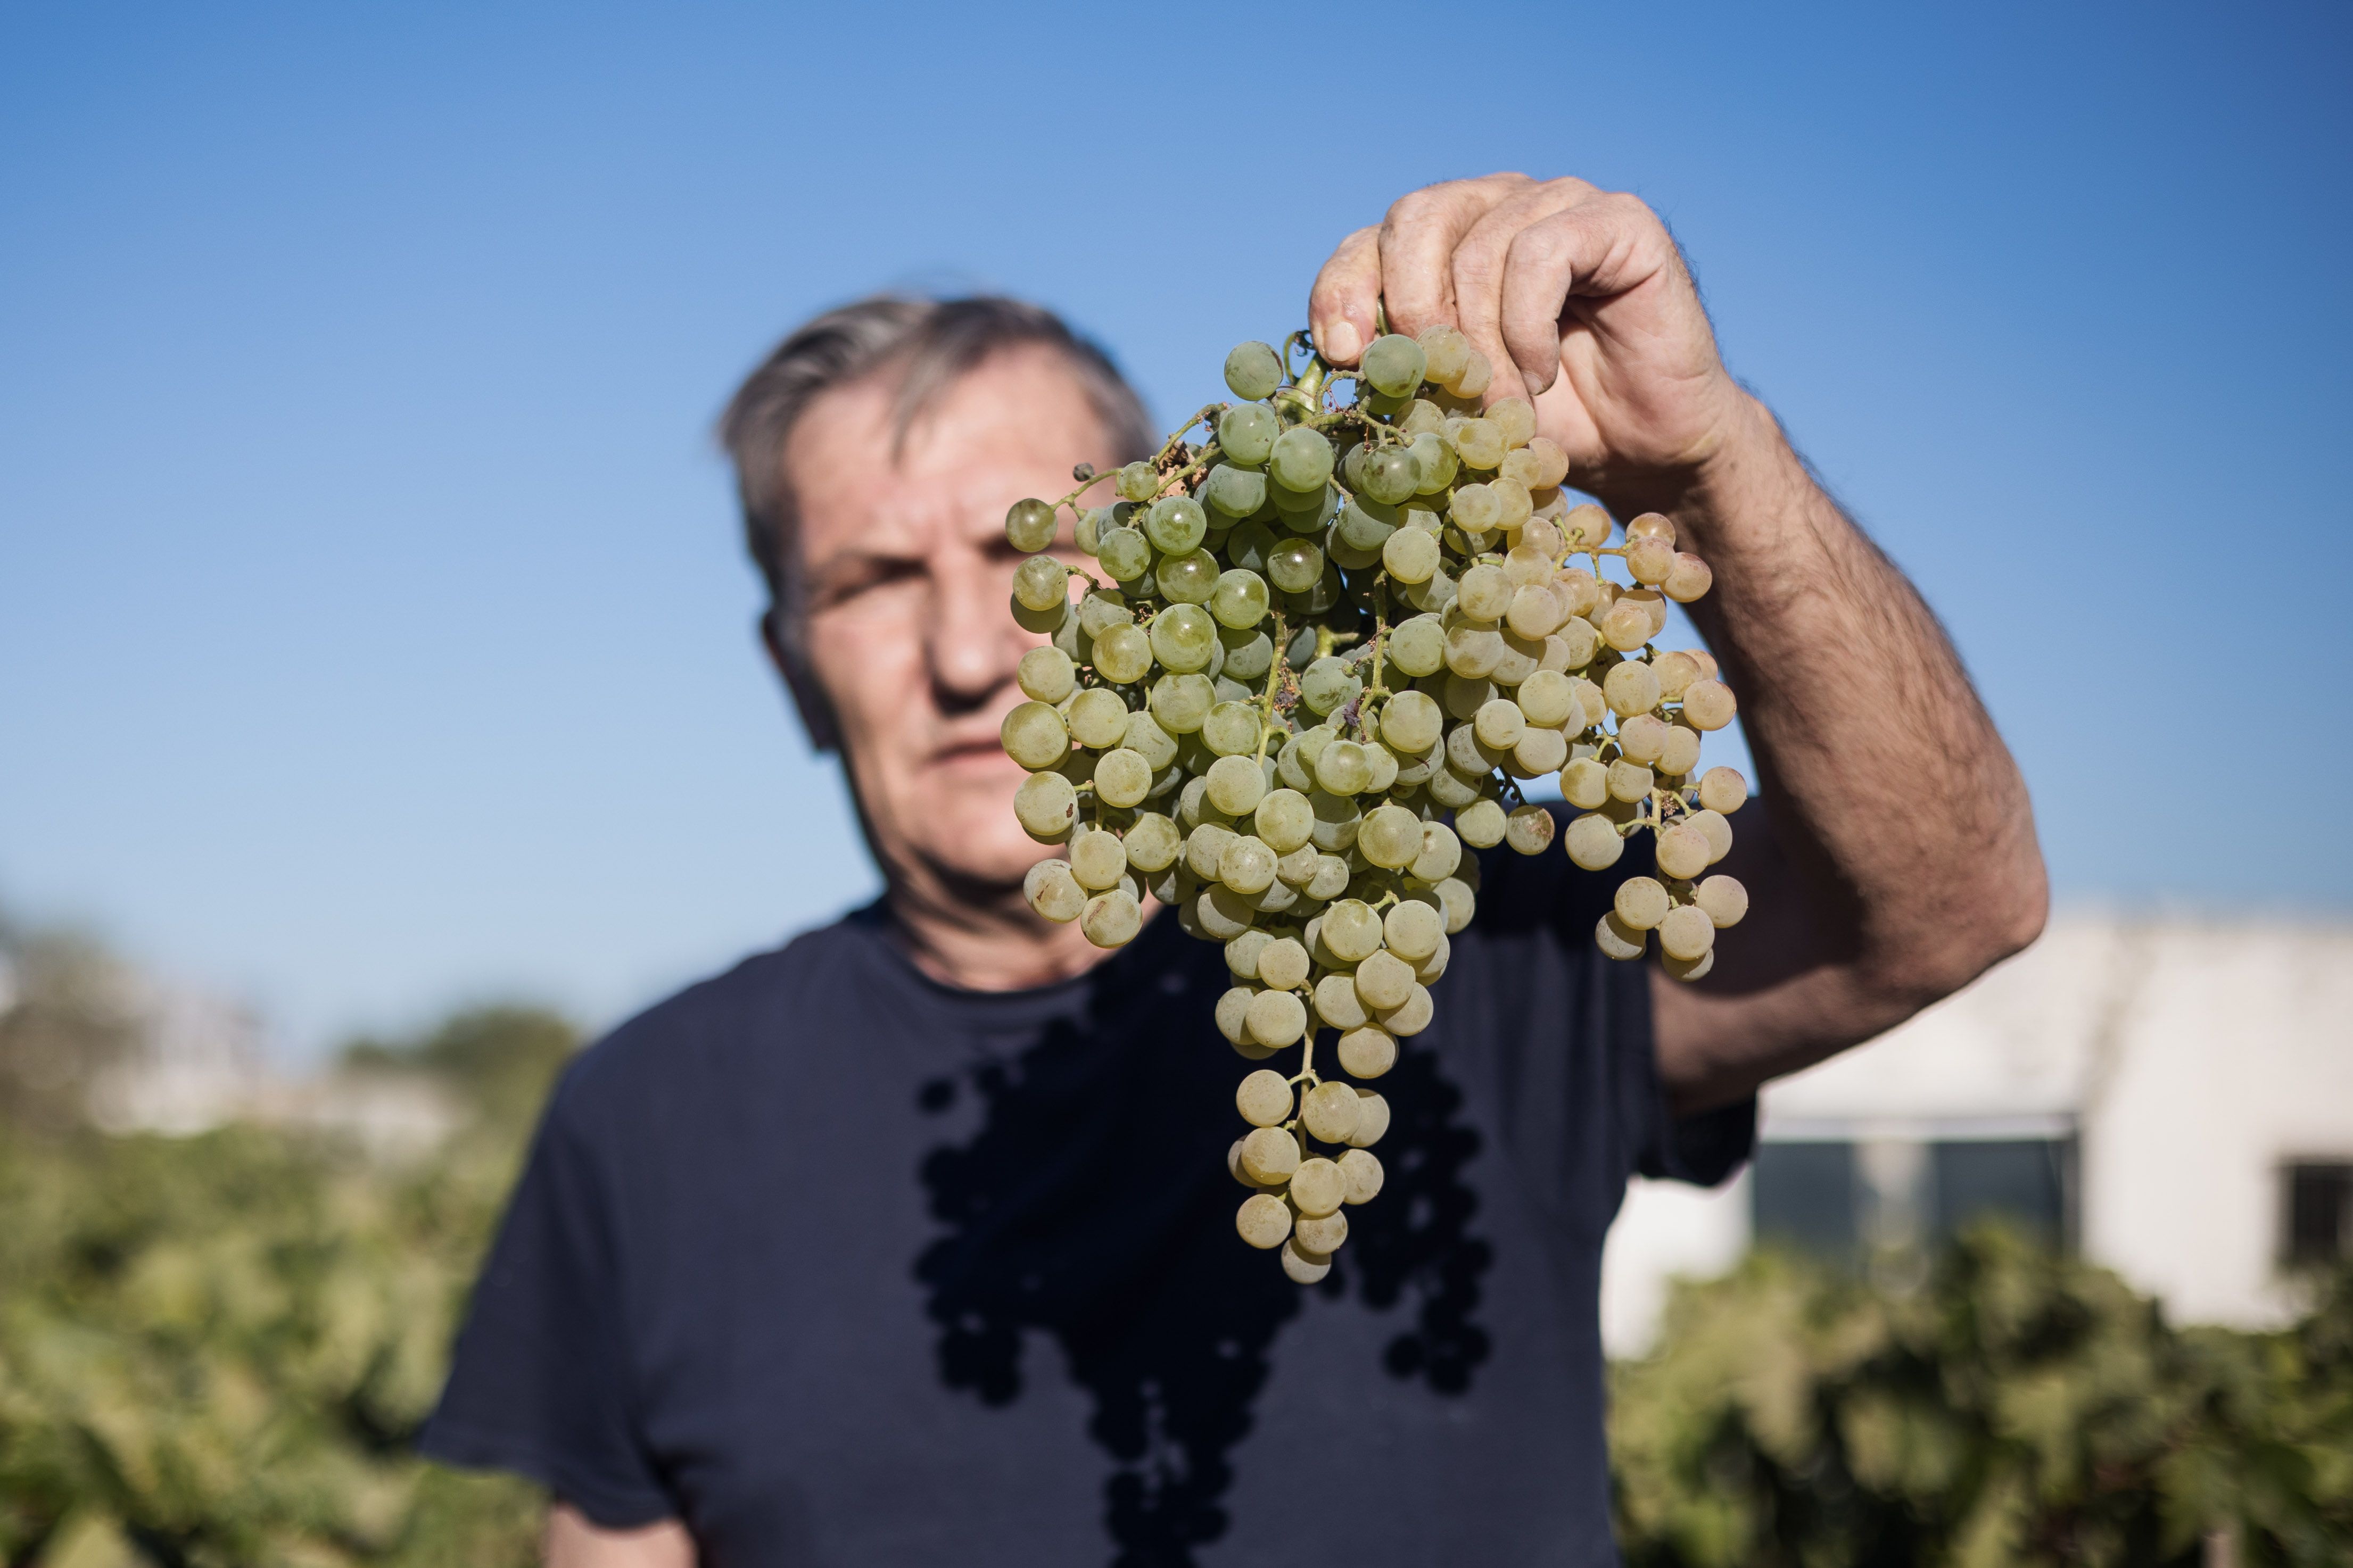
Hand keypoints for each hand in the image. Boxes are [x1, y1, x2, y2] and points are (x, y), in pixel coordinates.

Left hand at [1310, 174, 1752, 507]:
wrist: (1643, 446)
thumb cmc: (1546, 420)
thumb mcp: (1450, 397)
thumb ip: (1399, 364)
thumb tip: (1341, 355)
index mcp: (1447, 240)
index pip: (1369, 241)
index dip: (1343, 291)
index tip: (1344, 355)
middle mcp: (1499, 203)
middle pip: (1415, 216)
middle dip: (1411, 308)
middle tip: (1432, 382)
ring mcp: (1560, 201)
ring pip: (1480, 245)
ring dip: (1480, 344)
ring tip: (1500, 404)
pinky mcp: (1617, 219)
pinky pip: (1542, 253)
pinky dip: (1527, 328)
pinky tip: (1540, 375)